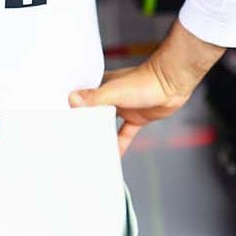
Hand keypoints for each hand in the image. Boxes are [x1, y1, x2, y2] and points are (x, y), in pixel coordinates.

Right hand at [69, 22, 222, 152]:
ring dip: (102, 137)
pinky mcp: (136, 118)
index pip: (81, 101)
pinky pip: (125, 134)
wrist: (173, 82)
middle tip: (73, 143)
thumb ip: (94, 98)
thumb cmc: (146, 80)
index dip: (72, 113)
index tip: (62, 125)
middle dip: (85, 128)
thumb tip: (71, 99)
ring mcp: (124, 108)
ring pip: (108, 126)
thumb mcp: (115, 91)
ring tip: (90, 151)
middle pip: (93, 116)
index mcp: (102, 87)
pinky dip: (120, 144)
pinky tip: (113, 155)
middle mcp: (110, 97)